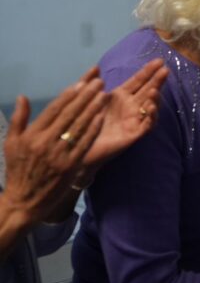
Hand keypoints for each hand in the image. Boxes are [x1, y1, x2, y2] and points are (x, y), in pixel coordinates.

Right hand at [0, 68, 106, 225]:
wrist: (24, 201)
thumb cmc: (18, 170)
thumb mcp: (12, 143)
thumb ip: (19, 119)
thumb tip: (23, 97)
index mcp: (32, 136)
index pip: (53, 111)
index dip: (69, 96)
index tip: (81, 83)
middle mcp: (45, 143)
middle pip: (69, 115)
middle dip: (85, 96)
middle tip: (99, 82)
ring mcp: (59, 155)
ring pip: (79, 127)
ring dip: (93, 109)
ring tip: (104, 94)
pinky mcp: (71, 166)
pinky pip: (85, 144)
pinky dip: (94, 129)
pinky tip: (102, 117)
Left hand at [80, 59, 168, 178]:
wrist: (78, 146)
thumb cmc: (82, 122)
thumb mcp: (85, 100)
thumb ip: (90, 83)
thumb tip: (96, 67)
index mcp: (120, 96)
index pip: (138, 80)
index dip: (148, 71)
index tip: (159, 60)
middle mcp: (130, 106)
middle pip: (148, 90)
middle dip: (157, 80)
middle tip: (165, 70)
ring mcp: (134, 119)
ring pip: (151, 106)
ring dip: (155, 98)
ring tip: (154, 90)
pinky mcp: (135, 134)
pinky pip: (147, 124)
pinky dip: (151, 115)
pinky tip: (151, 107)